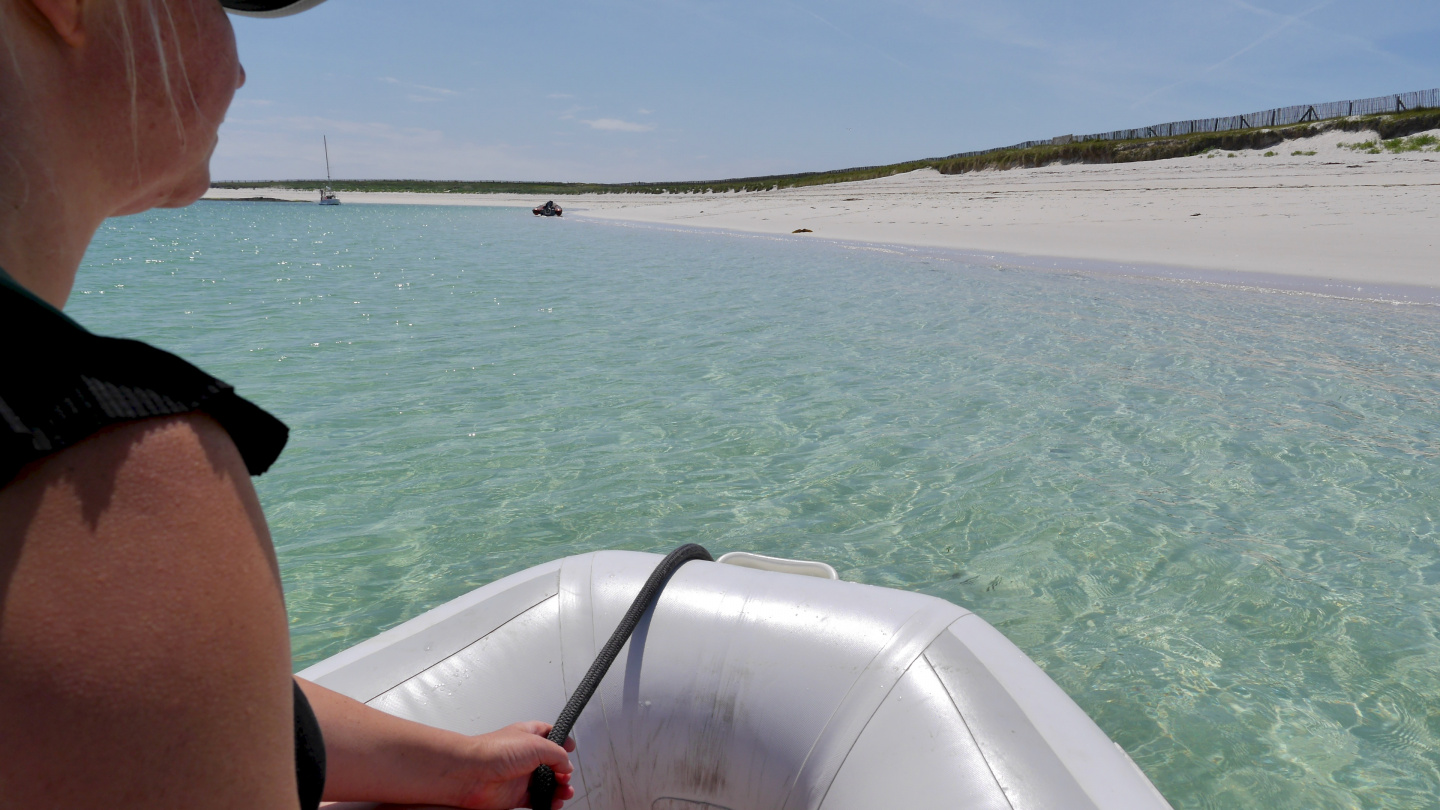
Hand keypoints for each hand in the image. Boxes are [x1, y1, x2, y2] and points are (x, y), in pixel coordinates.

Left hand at [443, 721, 575, 809]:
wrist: (470, 774)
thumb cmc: (494, 751)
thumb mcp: (536, 744)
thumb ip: (557, 754)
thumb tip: (567, 765)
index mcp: (528, 735)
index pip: (549, 734)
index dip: (561, 740)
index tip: (571, 747)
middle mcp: (524, 755)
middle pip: (550, 763)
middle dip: (563, 771)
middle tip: (566, 777)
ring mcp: (519, 776)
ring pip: (545, 784)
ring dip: (558, 789)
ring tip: (564, 793)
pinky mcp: (514, 795)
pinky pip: (535, 800)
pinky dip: (546, 803)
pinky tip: (551, 803)